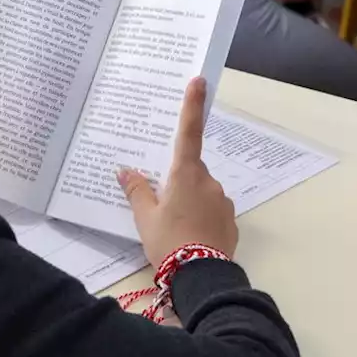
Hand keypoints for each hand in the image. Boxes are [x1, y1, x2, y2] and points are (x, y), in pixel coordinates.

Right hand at [118, 78, 236, 264]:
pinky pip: (212, 211)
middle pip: (191, 170)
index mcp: (186, 174)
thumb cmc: (168, 242)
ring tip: (174, 229)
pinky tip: (190, 237)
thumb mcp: (144, 218)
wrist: (202, 276)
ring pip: (202, 192)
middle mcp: (209, 181)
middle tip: (161, 206)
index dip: (192, 105)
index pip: (188, 132)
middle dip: (177, 181)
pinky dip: (201, 218)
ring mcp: (223, 200)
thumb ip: (136, 191)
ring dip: (189, 202)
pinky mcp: (231, 220)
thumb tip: (125, 170)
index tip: (198, 80)